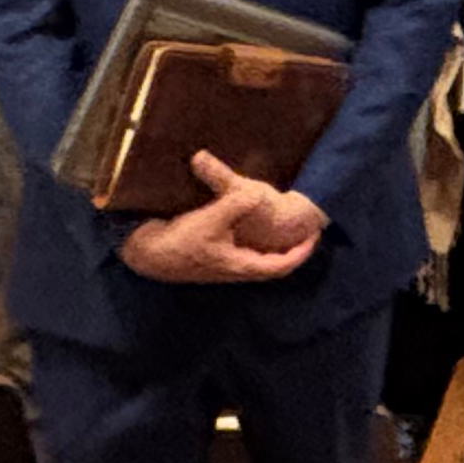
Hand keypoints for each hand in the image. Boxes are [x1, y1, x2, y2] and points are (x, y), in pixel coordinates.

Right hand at [120, 154, 325, 283]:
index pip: (281, 265)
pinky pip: (242, 250)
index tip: (314, 236)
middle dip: (290, 249)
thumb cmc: (181, 242)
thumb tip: (259, 193)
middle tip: (303, 232)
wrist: (148, 256)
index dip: (301, 252)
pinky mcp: (211, 257)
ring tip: (282, 228)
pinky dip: (253, 239)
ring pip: (256, 258)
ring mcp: (223, 265)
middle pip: (272, 264)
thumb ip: (236, 204)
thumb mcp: (212, 220)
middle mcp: (235, 269)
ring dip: (272, 245)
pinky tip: (247, 223)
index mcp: (242, 265)